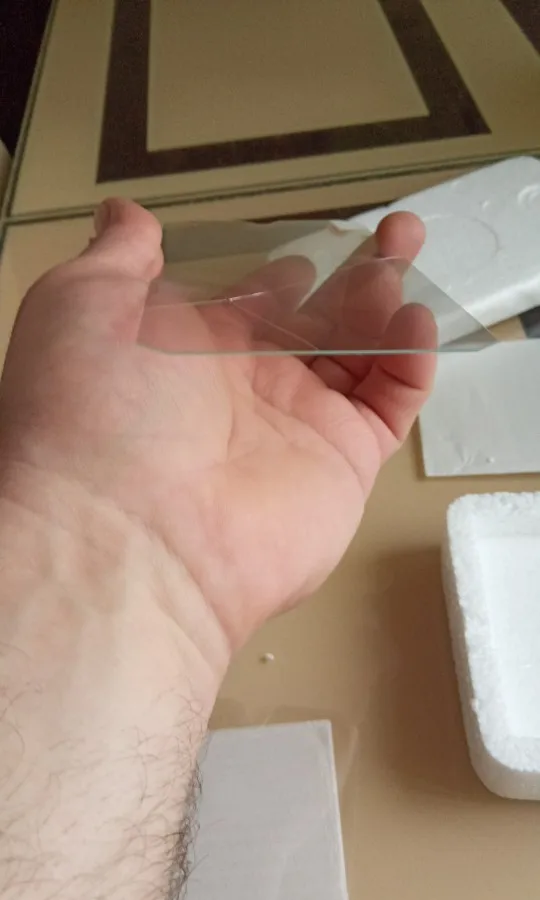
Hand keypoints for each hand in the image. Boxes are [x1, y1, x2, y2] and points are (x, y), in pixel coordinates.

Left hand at [0, 199, 434, 654]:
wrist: (130, 536)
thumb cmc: (92, 418)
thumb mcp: (82, 306)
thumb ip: (117, 256)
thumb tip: (124, 216)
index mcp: (191, 349)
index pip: (256, 299)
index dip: (287, 265)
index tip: (312, 236)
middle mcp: (246, 389)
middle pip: (319, 320)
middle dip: (356, 273)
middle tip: (391, 233)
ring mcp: (297, 425)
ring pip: (362, 354)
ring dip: (388, 304)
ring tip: (399, 262)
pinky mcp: (343, 462)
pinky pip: (391, 404)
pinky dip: (411, 361)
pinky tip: (412, 320)